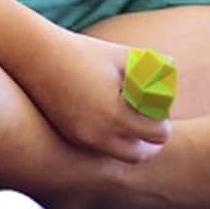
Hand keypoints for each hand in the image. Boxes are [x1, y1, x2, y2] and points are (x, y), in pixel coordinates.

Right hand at [20, 29, 170, 161]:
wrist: (38, 60)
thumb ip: (152, 63)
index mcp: (115, 115)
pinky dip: (111, 140)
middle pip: (139, 154)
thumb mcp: (122, 55)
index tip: (161, 109)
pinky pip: (98, 150)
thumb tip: (171, 67)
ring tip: (132, 118)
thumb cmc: (84, 53)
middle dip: (148, 139)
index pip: (156, 135)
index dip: (163, 122)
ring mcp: (81, 140)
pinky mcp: (69, 138)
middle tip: (151, 120)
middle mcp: (98, 136)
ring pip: (118, 155)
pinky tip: (110, 115)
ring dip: (130, 142)